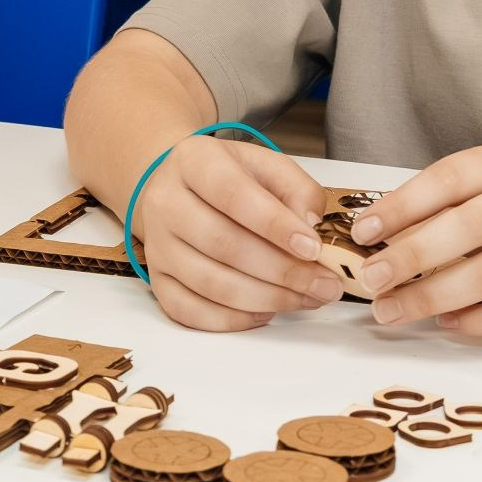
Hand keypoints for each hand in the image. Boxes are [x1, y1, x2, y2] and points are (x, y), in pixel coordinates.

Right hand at [131, 135, 343, 331]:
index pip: (233, 194)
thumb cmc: (229, 178)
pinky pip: (190, 312)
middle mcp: (166, 202)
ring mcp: (158, 245)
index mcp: (194, 162)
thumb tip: (311, 227)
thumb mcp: (265, 165)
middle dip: (282, 271)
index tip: (313, 248)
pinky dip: (233, 319)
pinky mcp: (157, 280)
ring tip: (307, 299)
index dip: (275, 225)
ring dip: (267, 298)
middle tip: (325, 285)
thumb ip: (296, 189)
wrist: (178, 188)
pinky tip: (266, 311)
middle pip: (223, 244)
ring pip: (210, 283)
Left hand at [353, 145, 481, 336]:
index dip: (402, 206)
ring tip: (391, 309)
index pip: (448, 180)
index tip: (363, 231)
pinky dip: (478, 321)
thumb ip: (439, 202)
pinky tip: (445, 322)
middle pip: (468, 229)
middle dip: (412, 257)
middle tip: (370, 278)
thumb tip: (376, 238)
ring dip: (433, 296)